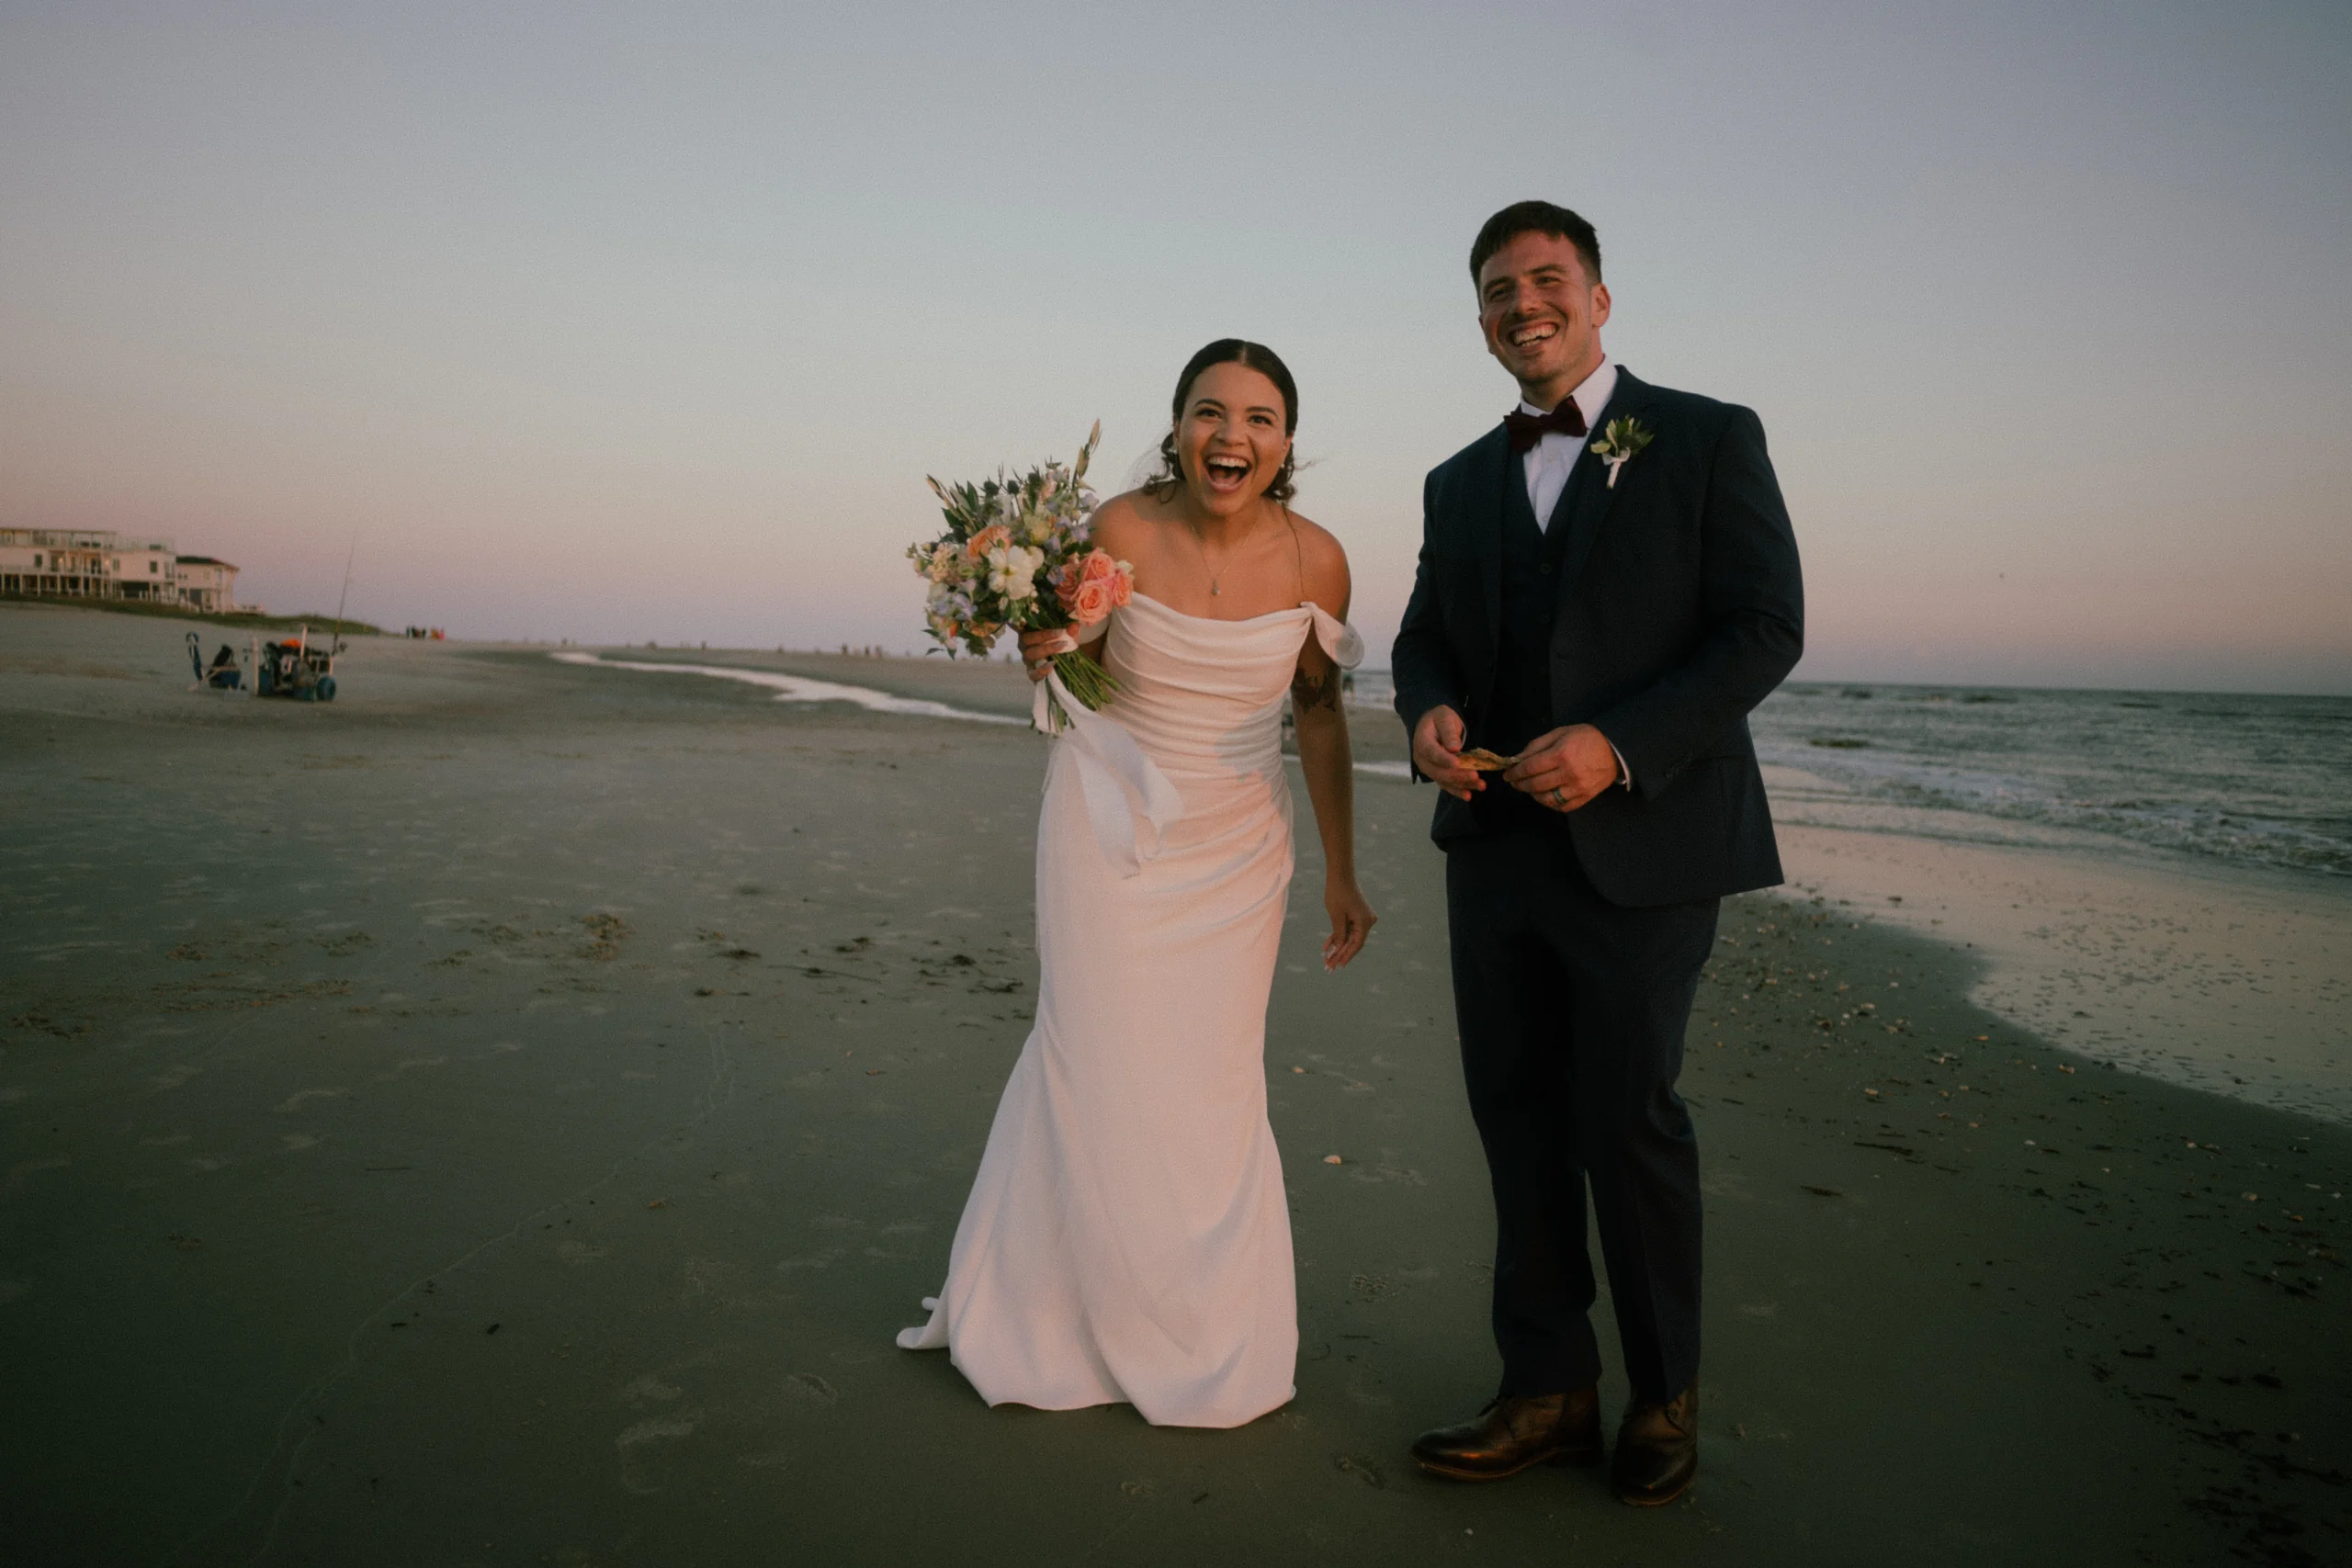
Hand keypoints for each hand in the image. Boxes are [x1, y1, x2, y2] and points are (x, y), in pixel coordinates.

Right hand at [1018, 627, 1074, 681]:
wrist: (1068, 661)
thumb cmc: (1063, 641)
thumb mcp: (1068, 634)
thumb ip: (1070, 630)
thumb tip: (1074, 627)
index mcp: (1029, 632)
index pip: (1018, 625)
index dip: (1017, 623)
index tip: (1023, 620)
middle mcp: (1025, 645)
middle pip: (1025, 639)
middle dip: (1042, 636)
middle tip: (1059, 633)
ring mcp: (1028, 660)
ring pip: (1028, 655)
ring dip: (1045, 649)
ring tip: (1061, 647)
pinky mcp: (1032, 673)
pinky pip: (1032, 674)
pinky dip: (1041, 671)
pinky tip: (1052, 666)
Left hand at [1322, 877, 1375, 969]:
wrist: (1340, 875)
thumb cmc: (1338, 893)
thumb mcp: (1336, 917)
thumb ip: (1339, 935)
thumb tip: (1339, 949)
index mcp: (1365, 922)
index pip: (1356, 944)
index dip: (1347, 956)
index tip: (1338, 965)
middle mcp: (1367, 921)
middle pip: (1353, 942)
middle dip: (1340, 953)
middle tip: (1329, 965)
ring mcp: (1362, 917)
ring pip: (1349, 936)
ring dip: (1338, 946)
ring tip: (1327, 958)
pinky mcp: (1357, 914)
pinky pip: (1348, 928)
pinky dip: (1339, 935)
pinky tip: (1328, 945)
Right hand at [1410, 706, 1484, 800]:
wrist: (1434, 725)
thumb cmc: (1439, 720)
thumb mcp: (1444, 718)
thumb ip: (1448, 732)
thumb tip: (1454, 748)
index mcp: (1422, 743)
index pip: (1431, 752)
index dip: (1444, 759)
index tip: (1457, 764)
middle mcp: (1423, 760)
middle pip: (1438, 771)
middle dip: (1457, 775)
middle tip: (1475, 775)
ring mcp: (1430, 770)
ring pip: (1444, 781)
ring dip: (1462, 785)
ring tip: (1480, 785)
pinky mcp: (1438, 775)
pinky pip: (1447, 785)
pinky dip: (1458, 791)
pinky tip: (1469, 795)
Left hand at [1503, 724, 1619, 812]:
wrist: (1615, 749)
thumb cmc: (1585, 738)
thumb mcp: (1560, 733)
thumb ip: (1536, 746)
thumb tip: (1516, 759)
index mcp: (1561, 754)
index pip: (1530, 768)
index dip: (1514, 772)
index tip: (1507, 774)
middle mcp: (1569, 773)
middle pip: (1535, 785)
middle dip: (1520, 784)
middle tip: (1514, 782)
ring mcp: (1578, 788)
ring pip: (1546, 798)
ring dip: (1532, 795)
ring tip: (1529, 788)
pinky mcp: (1585, 797)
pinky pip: (1561, 806)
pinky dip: (1549, 803)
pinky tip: (1545, 795)